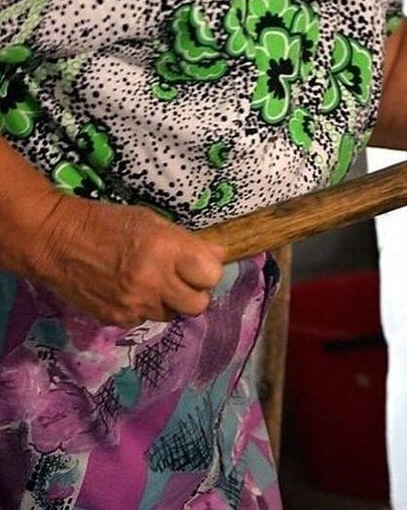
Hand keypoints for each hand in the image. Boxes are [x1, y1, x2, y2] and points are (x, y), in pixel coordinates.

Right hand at [24, 193, 224, 326]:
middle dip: (196, 291)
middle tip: (183, 277)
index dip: (209, 269)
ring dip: (171, 301)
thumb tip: (218, 256)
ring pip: (173, 315)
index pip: (212, 274)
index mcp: (165, 249)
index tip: (201, 262)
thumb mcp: (152, 221)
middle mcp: (153, 281)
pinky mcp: (115, 319)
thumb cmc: (106, 222)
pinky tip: (131, 290)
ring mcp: (133, 304)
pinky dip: (145, 307)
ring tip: (155, 282)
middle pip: (198, 304)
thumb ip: (187, 242)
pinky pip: (145, 319)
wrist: (54, 241)